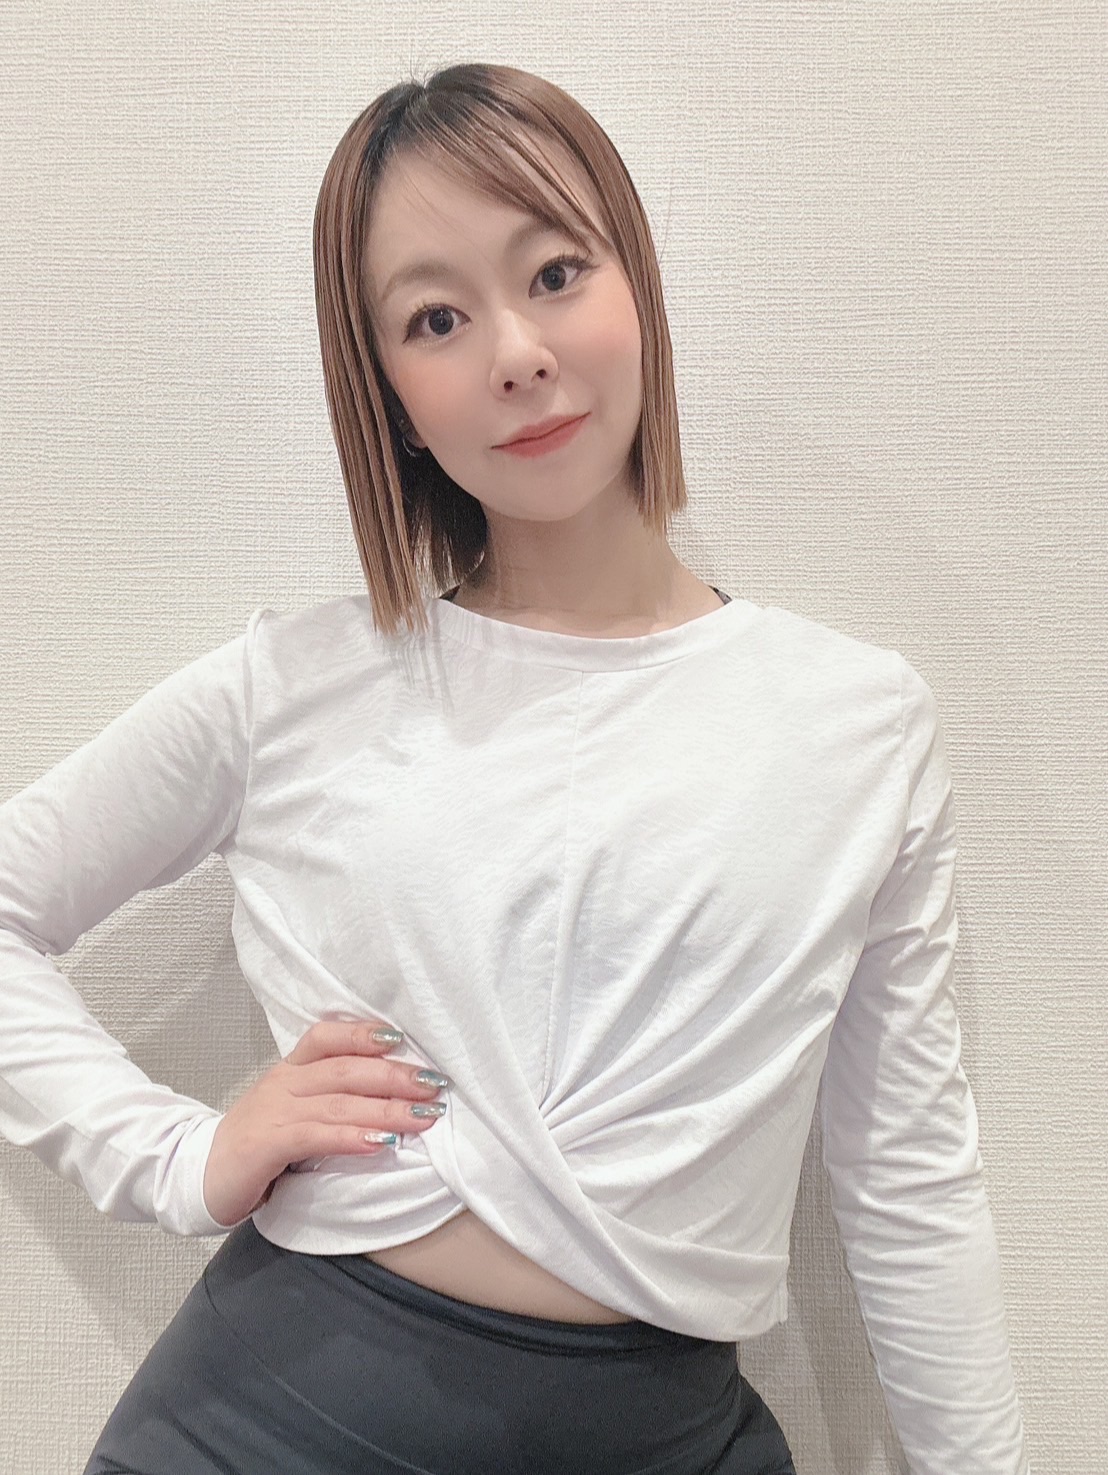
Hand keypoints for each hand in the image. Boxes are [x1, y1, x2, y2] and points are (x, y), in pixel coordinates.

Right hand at [202, 1019, 449, 1227]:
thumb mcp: (293, 1111)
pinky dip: (352, 1137)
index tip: (402, 1040)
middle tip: (434, 1085)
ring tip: (423, 1117)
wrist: (197, 1176)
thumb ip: (331, 1098)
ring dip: (386, 1109)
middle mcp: (283, 1082)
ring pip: (338, 1102)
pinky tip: (381, 1143)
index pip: (329, 1037)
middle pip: (345, 1069)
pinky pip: (316, 1135)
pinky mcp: (267, 1144)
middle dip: (395, 1076)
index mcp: (290, 1069)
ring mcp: (273, 1111)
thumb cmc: (256, 1145)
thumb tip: (393, 1096)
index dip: (365, 1034)